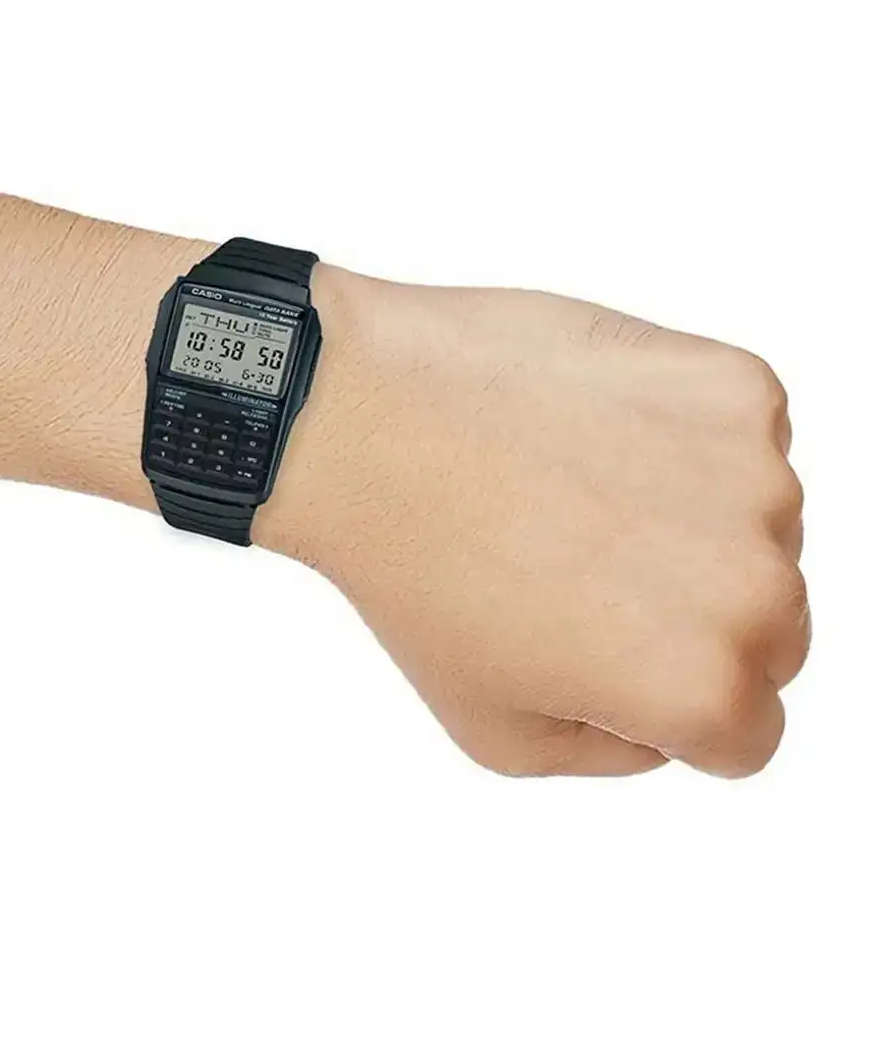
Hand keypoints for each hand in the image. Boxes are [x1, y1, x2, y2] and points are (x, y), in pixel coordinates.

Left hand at [260, 268, 808, 776]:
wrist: (365, 420)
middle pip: (773, 628)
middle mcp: (753, 587)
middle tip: (582, 568)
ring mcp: (753, 475)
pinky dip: (686, 438)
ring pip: (759, 526)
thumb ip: (615, 752)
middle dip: (693, 614)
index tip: (602, 647)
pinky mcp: (734, 388)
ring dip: (691, 519)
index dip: (670, 699)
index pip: (748, 730)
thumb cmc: (414, 572)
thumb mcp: (496, 731)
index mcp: (701, 687)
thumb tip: (674, 725)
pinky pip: (742, 437)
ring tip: (574, 493)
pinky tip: (593, 433)